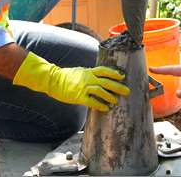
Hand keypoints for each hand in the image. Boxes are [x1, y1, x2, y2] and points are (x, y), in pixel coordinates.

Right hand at [13, 52, 129, 111]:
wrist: (53, 80)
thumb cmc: (67, 77)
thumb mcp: (80, 71)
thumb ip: (90, 74)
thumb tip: (101, 78)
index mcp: (89, 71)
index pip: (104, 71)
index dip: (114, 73)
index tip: (123, 76)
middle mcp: (88, 78)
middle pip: (106, 82)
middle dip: (118, 87)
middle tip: (127, 91)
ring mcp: (83, 88)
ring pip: (101, 91)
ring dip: (110, 97)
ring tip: (117, 101)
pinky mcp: (79, 97)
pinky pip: (92, 102)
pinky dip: (100, 105)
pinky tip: (106, 109)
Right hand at [149, 63, 180, 97]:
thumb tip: (177, 93)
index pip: (171, 70)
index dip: (161, 70)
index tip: (151, 69)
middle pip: (173, 68)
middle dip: (162, 69)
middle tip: (152, 69)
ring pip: (178, 68)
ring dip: (169, 69)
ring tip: (162, 71)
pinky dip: (176, 70)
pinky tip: (179, 73)